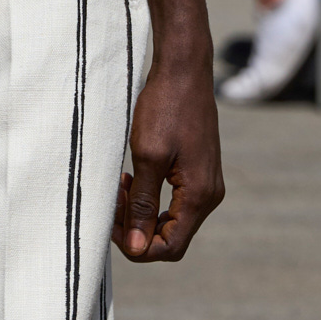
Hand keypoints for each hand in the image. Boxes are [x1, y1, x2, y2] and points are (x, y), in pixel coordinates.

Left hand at [112, 49, 225, 261]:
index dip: (138, 246)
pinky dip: (149, 199)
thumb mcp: (147, 157)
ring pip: (170, 221)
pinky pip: (173, 202)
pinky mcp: (198, 173)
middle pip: (171, 238)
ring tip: (119, 187)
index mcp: (200, 195)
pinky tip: (131, 179)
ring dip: (140, 213)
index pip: (170, 248)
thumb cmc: (165, 108)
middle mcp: (209, 195)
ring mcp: (206, 184)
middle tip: (111, 204)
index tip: (112, 224)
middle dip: (137, 229)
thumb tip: (136, 247)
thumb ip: (142, 204)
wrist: (184, 71)